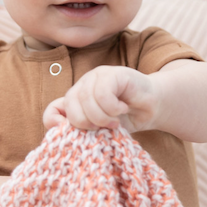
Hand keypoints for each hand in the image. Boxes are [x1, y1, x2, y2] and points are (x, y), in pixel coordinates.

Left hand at [42, 65, 158, 132]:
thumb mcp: (100, 129)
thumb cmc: (125, 119)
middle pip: (71, 105)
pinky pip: (103, 93)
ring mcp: (97, 76)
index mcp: (76, 99)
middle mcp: (83, 85)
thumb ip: (82, 128)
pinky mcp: (113, 73)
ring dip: (103, 117)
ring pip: (87, 99)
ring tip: (115, 121)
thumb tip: (60, 129)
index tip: (71, 133)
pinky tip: (123, 108)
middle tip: (104, 128)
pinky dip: (113, 108)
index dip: (55, 121)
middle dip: (87, 123)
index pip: (53, 109)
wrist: (153, 108)